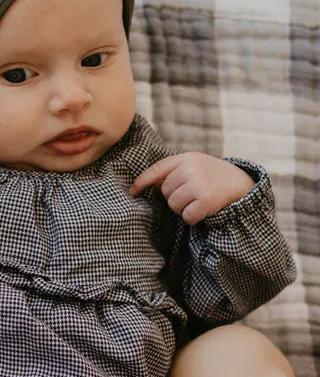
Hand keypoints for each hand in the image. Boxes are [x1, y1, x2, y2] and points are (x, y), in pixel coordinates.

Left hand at [131, 152, 253, 224]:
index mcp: (186, 158)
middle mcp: (192, 168)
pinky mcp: (207, 199)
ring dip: (183, 208)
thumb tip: (148, 184)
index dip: (142, 181)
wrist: (243, 184)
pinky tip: (204, 210)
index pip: (157, 169)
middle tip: (193, 194)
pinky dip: (193, 218)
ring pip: (174, 205)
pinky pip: (187, 216)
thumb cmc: (212, 176)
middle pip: (165, 192)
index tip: (132, 191)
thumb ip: (173, 171)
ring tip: (198, 200)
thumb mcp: (194, 166)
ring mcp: (200, 183)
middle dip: (175, 197)